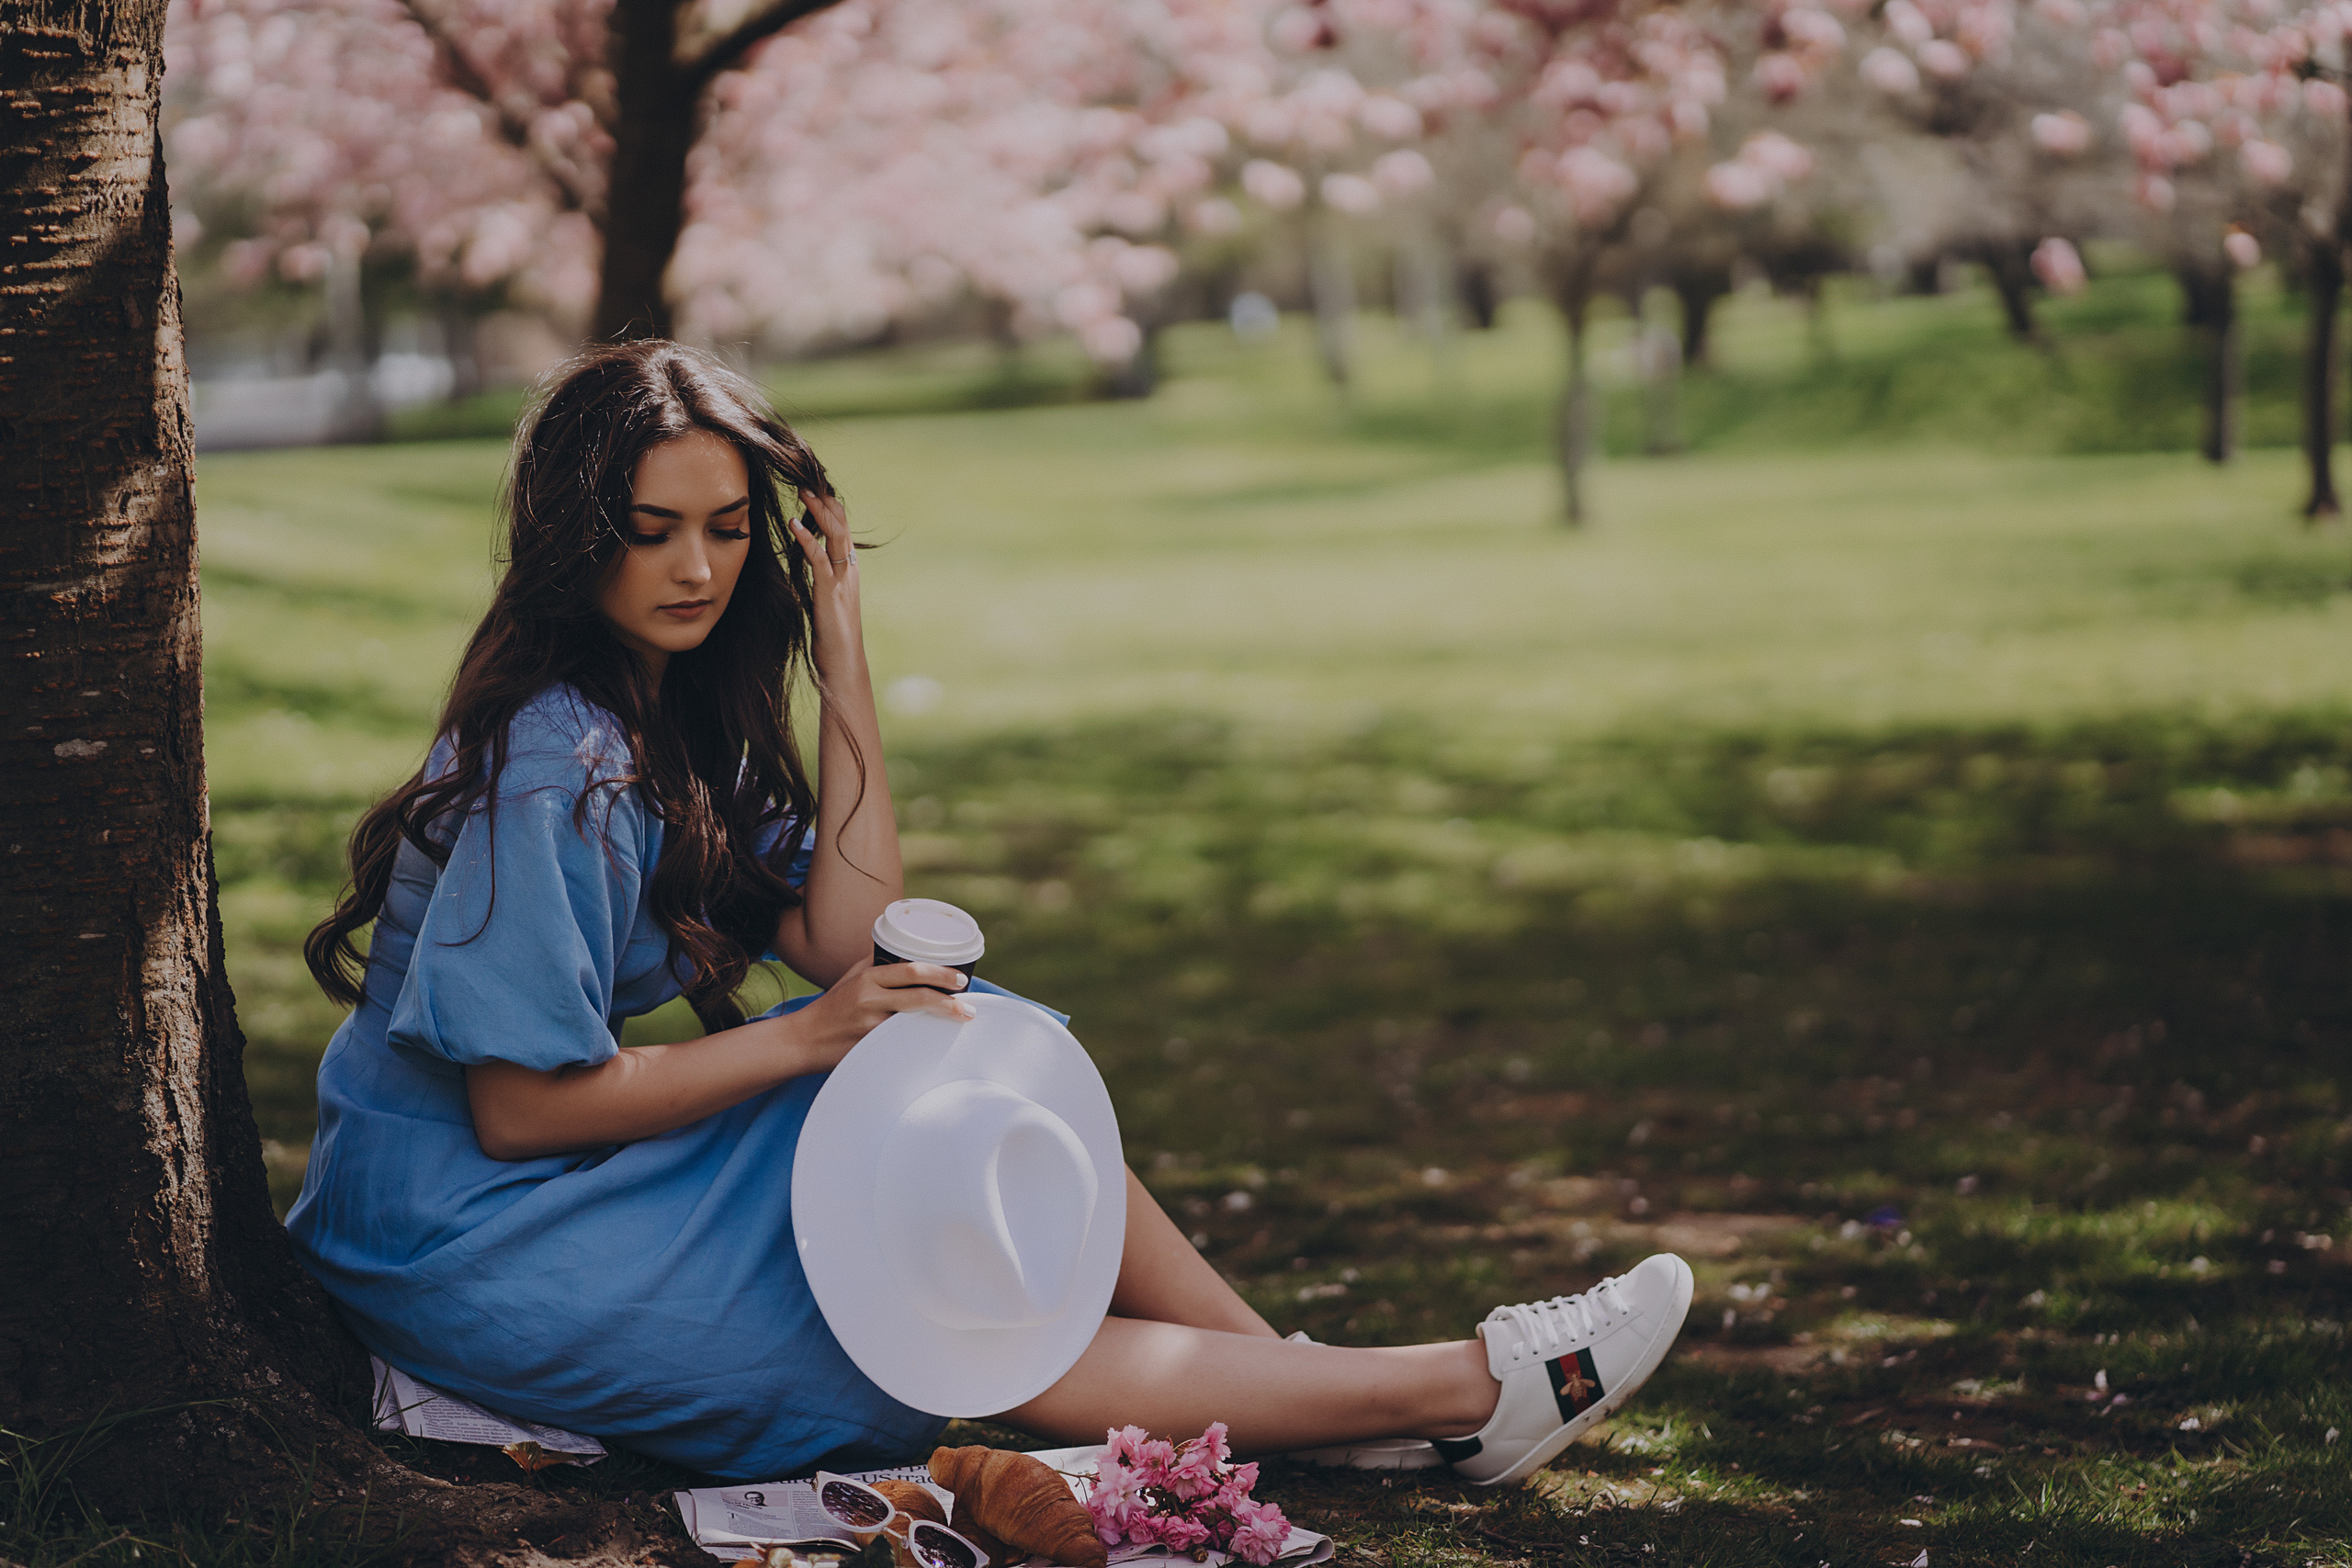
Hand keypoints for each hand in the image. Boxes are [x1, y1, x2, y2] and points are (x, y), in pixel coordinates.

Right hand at [786, 958, 973, 1071]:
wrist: (803, 1039)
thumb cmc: (832, 1007)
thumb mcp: (851, 978)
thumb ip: (876, 964)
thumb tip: (904, 949)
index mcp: (868, 978)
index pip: (910, 970)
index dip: (939, 973)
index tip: (960, 978)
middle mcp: (869, 998)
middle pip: (918, 995)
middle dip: (949, 999)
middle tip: (969, 1003)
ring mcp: (870, 1024)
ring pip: (914, 1020)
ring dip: (941, 1018)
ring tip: (963, 1018)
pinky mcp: (869, 1046)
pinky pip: (902, 1040)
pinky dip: (921, 1037)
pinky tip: (936, 1038)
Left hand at [788, 488, 862, 672]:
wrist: (844, 662)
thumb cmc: (832, 636)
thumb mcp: (826, 601)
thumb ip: (821, 580)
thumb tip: (808, 566)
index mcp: (849, 570)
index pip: (842, 529)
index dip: (829, 508)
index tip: (813, 490)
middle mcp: (850, 570)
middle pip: (842, 525)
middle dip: (826, 501)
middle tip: (808, 480)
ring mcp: (842, 579)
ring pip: (835, 536)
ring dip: (818, 512)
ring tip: (803, 492)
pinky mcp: (830, 591)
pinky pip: (819, 558)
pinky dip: (807, 540)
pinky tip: (794, 525)